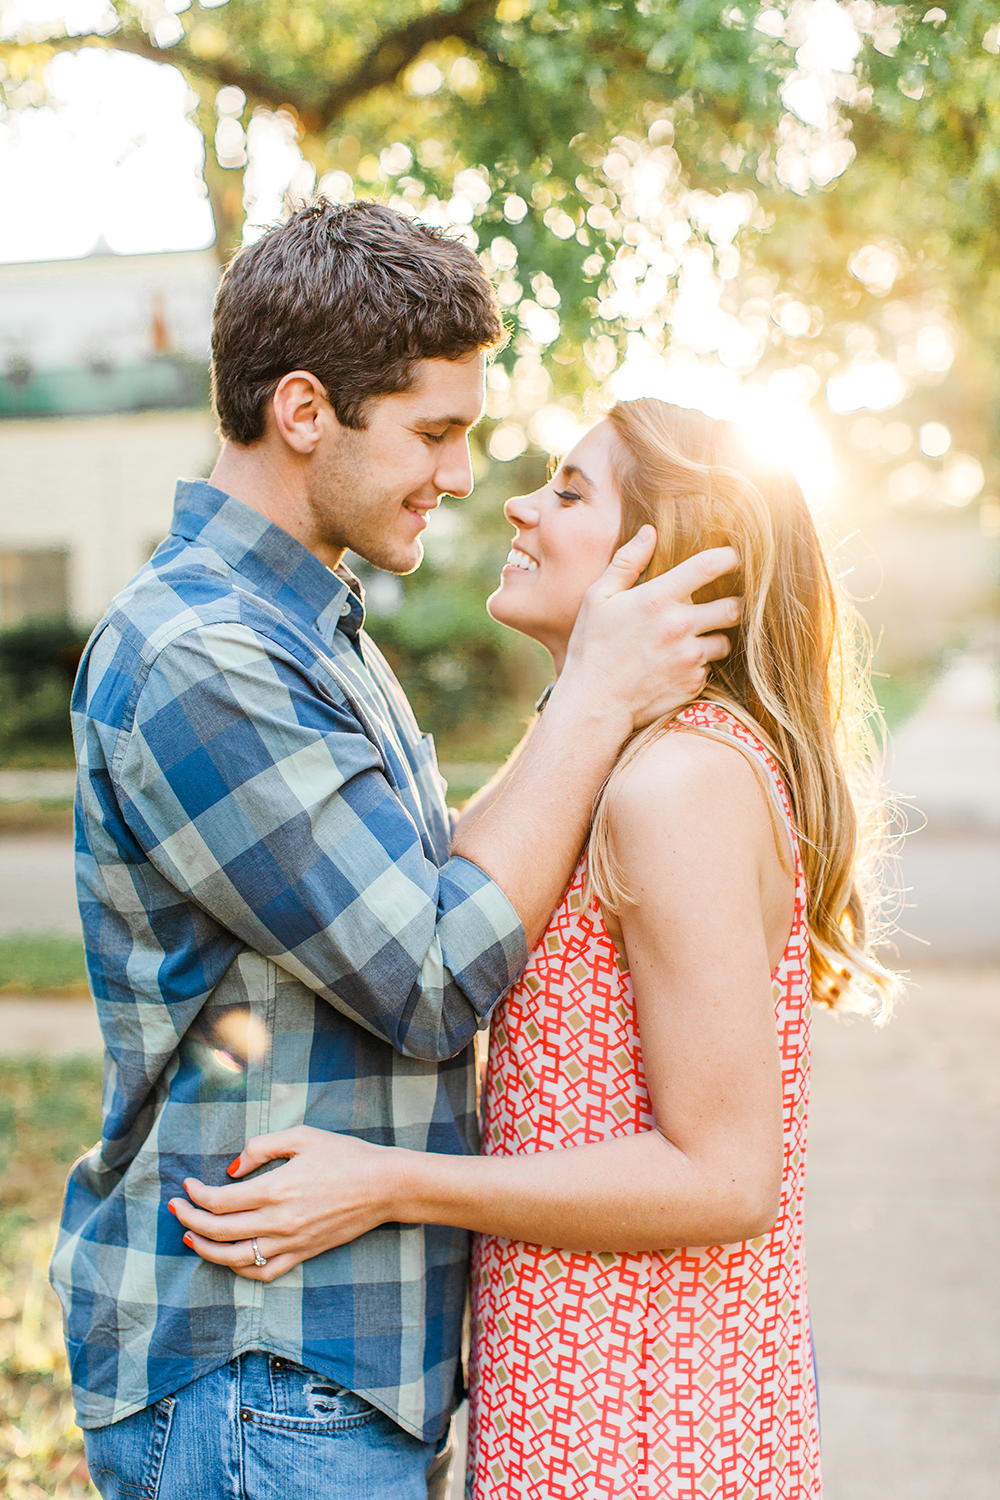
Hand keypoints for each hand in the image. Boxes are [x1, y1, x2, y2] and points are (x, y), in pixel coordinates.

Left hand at [168, 1127, 400, 1281]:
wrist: (384, 1186)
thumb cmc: (345, 1156)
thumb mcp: (302, 1137)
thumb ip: (262, 1147)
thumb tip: (232, 1169)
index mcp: (276, 1189)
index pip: (220, 1201)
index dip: (195, 1196)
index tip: (186, 1186)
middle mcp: (279, 1221)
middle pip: (220, 1231)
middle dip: (190, 1220)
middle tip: (176, 1210)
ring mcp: (291, 1242)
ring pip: (235, 1259)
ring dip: (206, 1250)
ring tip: (191, 1237)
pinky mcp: (303, 1254)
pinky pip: (263, 1272)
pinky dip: (239, 1270)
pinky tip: (228, 1259)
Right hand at [560, 529, 740, 730]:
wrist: (594, 703)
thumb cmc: (591, 647)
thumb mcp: (598, 598)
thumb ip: (626, 562)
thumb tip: (649, 532)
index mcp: (657, 599)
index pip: (709, 566)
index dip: (729, 557)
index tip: (733, 558)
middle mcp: (680, 627)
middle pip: (734, 607)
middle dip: (732, 603)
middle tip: (720, 605)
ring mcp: (689, 658)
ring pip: (725, 641)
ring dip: (714, 638)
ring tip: (690, 641)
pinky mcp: (693, 683)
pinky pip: (709, 669)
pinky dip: (698, 666)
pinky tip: (674, 667)